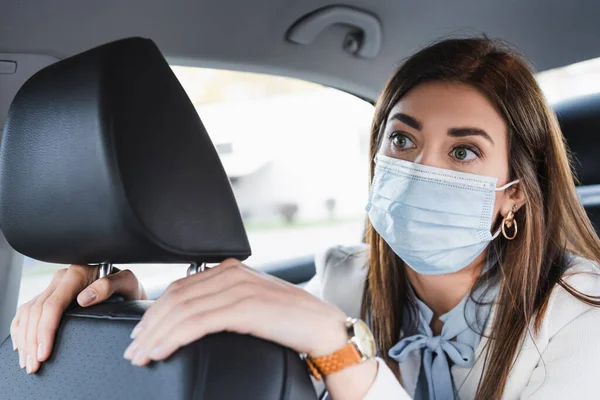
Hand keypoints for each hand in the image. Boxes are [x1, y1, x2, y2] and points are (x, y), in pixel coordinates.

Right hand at [11, 265, 146, 373]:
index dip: (45, 330)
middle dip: (32, 341)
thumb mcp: (127, 283)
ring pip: (28, 313)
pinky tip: (21, 345)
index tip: (45, 352)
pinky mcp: (50, 295)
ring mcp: (54, 286)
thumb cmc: (128, 288)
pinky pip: (26, 311)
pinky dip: (21, 329)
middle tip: (34, 364)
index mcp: (78, 273)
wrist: (127, 289)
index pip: (53, 304)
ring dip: (24, 339)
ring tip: (27, 362)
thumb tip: (84, 298)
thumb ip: (110, 285)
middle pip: (36, 311)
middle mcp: (62, 277)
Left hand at [123, 259, 348, 366]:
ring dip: (155, 334)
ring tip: (141, 355)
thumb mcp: (253, 304)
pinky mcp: (245, 308)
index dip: (155, 311)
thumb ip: (226, 302)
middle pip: (175, 297)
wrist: (325, 328)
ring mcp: (239, 288)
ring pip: (182, 310)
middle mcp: (232, 274)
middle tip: (133, 349)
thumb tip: (195, 320)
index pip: (180, 287)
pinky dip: (174, 337)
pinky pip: (198, 322)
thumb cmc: (291, 321)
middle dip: (149, 325)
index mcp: (231, 270)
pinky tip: (160, 351)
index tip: (140, 333)